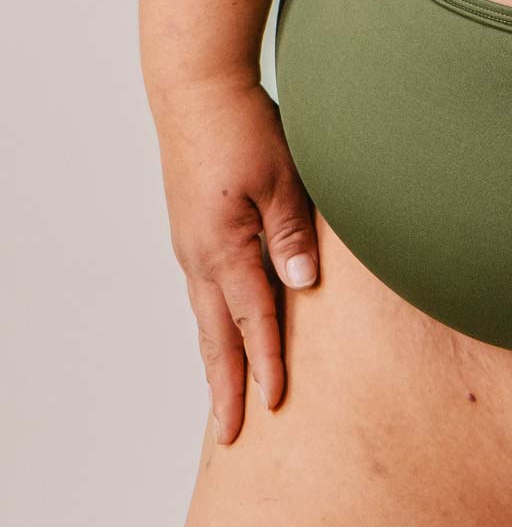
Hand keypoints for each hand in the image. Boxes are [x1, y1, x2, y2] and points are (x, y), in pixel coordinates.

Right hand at [151, 73, 320, 445]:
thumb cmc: (244, 126)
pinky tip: (224, 332)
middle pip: (216, 335)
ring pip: (206, 317)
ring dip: (217, 359)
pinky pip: (205, 291)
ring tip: (225, 398)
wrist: (196, 88)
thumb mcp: (281, 177)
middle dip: (225, 387)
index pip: (252, 319)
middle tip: (229, 438)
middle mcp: (200, 255)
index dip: (267, 364)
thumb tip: (303, 286)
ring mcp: (193, 243)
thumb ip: (293, 233)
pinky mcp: (194, 229)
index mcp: (223, 247)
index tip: (275, 407)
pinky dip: (215, 323)